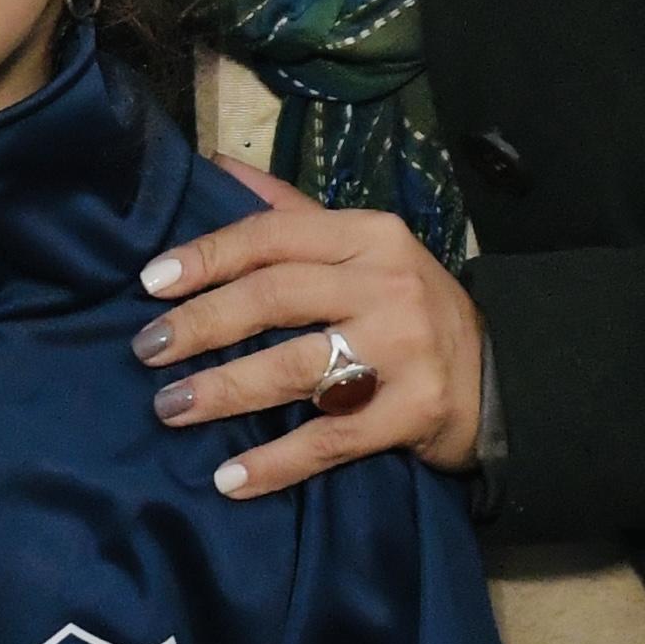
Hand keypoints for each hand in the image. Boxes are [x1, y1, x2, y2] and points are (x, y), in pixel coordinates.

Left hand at [135, 163, 487, 498]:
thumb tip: (216, 165)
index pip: (272, 237)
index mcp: (368, 234)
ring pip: (297, 368)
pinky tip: (229, 478)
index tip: (150, 283)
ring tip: (170, 408)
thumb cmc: (406, 306)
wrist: (497, 375)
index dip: (207, 257)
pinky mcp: (414, 411)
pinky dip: (276, 462)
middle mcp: (387, 284)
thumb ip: (288, 212)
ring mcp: (404, 349)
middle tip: (148, 349)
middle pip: (276, 297)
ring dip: (226, 390)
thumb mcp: (360, 247)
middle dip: (203, 323)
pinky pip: (330, 439)